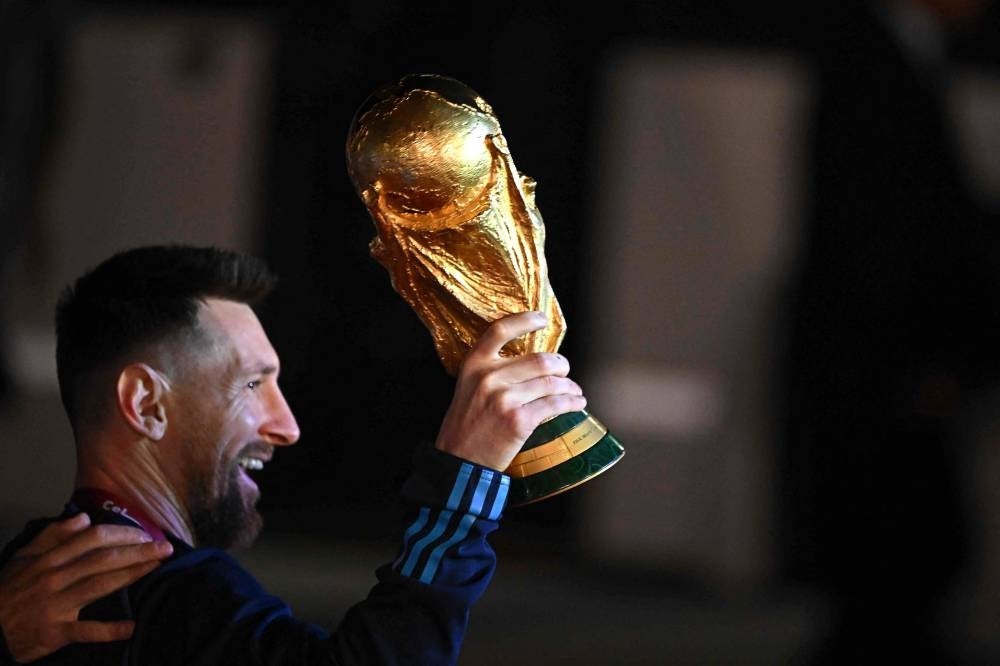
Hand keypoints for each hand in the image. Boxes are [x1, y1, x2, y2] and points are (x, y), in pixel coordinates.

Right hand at [0, 512, 171, 662]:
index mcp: (50, 559)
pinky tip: (132, 627)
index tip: (145, 532)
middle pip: (103, 560)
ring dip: (132, 575)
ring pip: (99, 586)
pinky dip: (109, 630)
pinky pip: (86, 631)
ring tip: (157, 567)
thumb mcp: (23, 557)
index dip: (122, 533)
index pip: (92, 539)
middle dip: (137, 551)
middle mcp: (55, 578)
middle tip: (165, 547)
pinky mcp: (55, 631)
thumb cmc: (9, 591)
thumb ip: (53, 536)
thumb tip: (83, 518)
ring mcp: (56, 605)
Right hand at [435, 311, 586, 470]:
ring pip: (551, 383)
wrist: (459, 461)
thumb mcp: (469, 388)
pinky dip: (571, 403)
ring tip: (574, 391)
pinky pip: (555, 404)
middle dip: (561, 365)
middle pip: (539, 359)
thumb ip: (493, 371)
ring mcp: (504, 399)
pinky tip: (577, 403)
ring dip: (570, 386)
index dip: (524, 320)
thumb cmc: (466, 424)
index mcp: (474, 364)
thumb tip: (533, 362)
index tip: (541, 318)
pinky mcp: (519, 420)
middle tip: (565, 371)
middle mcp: (489, 377)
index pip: (500, 330)